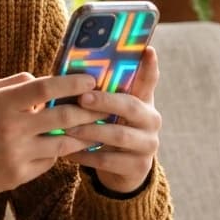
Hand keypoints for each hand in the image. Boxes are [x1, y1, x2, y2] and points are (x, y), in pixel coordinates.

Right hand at [0, 72, 100, 197]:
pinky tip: (63, 147)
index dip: (72, 83)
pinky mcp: (18, 176)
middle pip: (63, 117)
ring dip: (81, 135)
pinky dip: (58, 153)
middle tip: (103, 106)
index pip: (45, 88)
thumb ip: (14, 85)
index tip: (90, 80)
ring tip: (94, 127)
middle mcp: (11, 129)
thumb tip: (43, 80)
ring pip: (63, 143)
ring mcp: (16, 154)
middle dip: (88, 111)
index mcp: (2, 104)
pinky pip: (49, 162)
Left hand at [62, 46, 161, 193]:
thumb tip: (73, 68)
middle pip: (130, 107)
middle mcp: (152, 120)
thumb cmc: (112, 129)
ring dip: (91, 130)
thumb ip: (105, 92)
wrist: (125, 170)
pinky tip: (68, 152)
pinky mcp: (138, 167)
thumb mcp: (114, 110)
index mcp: (145, 101)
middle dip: (105, 101)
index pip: (149, 80)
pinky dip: (85, 155)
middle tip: (82, 98)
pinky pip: (108, 159)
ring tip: (68, 127)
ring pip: (118, 135)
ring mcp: (148, 145)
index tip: (148, 50)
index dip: (150, 66)